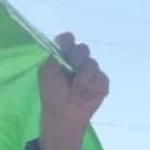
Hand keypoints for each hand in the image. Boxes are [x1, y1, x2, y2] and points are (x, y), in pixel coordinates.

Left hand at [38, 32, 109, 149]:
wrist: (64, 114)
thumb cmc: (52, 93)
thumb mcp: (47, 72)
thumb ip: (56, 54)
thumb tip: (68, 36)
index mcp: (64, 55)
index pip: (69, 39)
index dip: (68, 44)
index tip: (65, 52)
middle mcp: (79, 60)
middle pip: (83, 48)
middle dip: (77, 60)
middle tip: (70, 72)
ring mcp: (92, 71)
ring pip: (93, 64)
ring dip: (83, 78)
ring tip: (75, 90)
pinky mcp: (102, 83)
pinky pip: (102, 78)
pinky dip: (93, 86)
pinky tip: (86, 94)